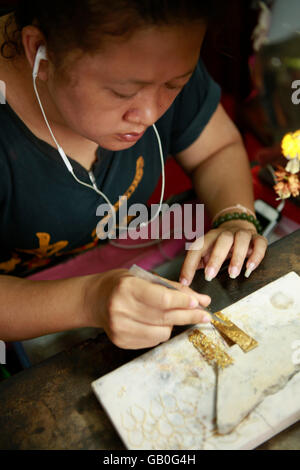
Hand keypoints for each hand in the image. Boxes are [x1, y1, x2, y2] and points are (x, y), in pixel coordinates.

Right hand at [86, 269, 211, 348]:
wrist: (93, 300)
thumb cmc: (121, 284)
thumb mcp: (143, 277)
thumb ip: (171, 288)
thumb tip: (200, 299)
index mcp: (127, 288)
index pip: (163, 299)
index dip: (183, 302)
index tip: (200, 302)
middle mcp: (121, 309)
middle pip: (165, 317)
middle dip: (189, 316)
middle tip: (206, 315)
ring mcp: (120, 328)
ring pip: (162, 332)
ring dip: (173, 324)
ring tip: (170, 314)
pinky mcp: (121, 341)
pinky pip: (153, 340)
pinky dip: (161, 331)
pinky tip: (156, 322)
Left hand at [180, 219, 267, 284]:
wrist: (239, 226)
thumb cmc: (220, 245)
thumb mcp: (207, 252)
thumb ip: (197, 263)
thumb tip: (184, 280)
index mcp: (210, 237)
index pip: (198, 248)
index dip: (189, 264)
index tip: (185, 281)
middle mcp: (226, 233)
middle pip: (221, 241)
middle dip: (215, 259)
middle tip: (210, 276)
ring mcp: (243, 234)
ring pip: (240, 240)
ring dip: (237, 257)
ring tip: (233, 273)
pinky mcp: (257, 238)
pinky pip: (259, 243)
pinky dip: (256, 256)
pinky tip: (250, 268)